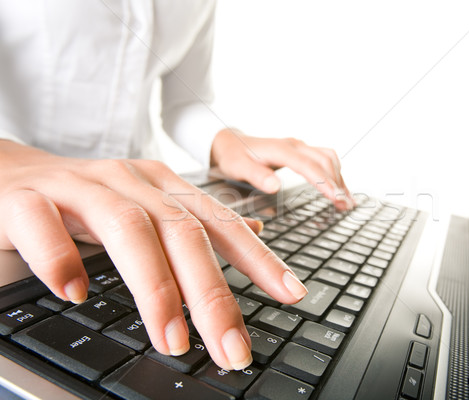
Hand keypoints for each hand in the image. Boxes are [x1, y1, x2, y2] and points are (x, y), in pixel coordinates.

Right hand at [0, 140, 307, 369]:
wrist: (7, 175)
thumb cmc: (84, 201)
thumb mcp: (148, 206)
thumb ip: (198, 220)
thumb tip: (255, 229)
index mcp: (161, 187)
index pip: (219, 223)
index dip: (259, 258)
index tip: (293, 293)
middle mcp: (129, 182)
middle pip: (183, 234)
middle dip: (214, 295)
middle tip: (233, 349)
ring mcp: (80, 187)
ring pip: (129, 230)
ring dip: (155, 289)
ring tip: (172, 339)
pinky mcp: (29, 198)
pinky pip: (46, 226)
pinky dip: (63, 259)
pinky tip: (76, 294)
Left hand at [211, 129, 354, 209]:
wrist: (230, 143)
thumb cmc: (234, 157)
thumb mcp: (238, 167)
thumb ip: (256, 176)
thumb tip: (275, 186)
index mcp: (281, 149)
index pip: (309, 166)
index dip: (324, 182)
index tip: (335, 197)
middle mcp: (294, 145)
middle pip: (325, 161)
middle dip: (337, 183)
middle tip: (345, 206)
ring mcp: (299, 147)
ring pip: (328, 158)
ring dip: (340, 178)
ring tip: (347, 200)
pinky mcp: (301, 151)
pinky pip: (325, 159)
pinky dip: (336, 173)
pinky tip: (340, 188)